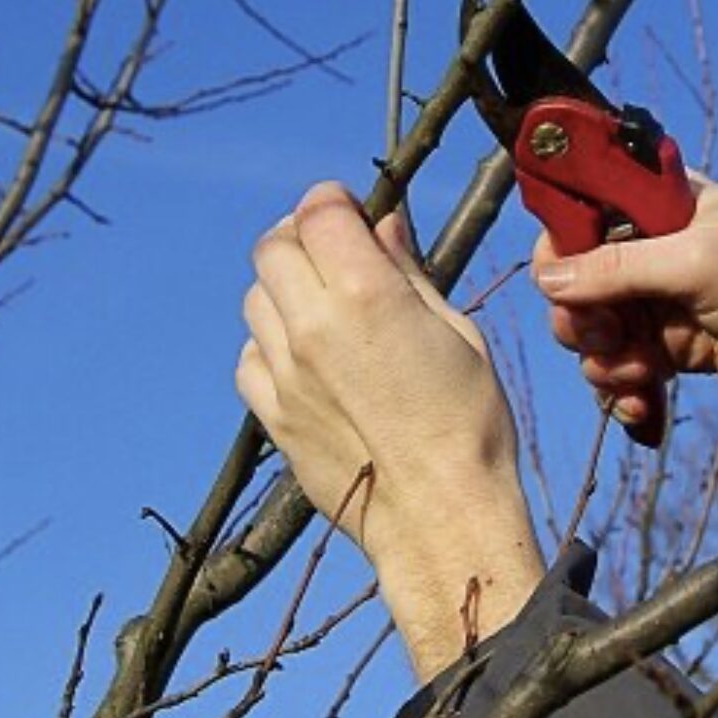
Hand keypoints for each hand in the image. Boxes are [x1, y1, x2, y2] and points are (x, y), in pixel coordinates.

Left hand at [236, 182, 542, 678]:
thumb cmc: (469, 424)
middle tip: (332, 251)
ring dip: (283, 289)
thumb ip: (409, 273)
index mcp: (366, 293)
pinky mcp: (272, 416)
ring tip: (322, 308)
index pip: (319, 212)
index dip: (332, 202)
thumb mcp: (456, 333)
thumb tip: (382, 228)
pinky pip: (249, 358)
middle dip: (301, 236)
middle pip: (274, 248)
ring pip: (255, 299)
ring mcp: (285, 373)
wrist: (440, 515)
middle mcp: (312, 325)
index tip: (349, 210)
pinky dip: (269, 345)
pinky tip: (304, 358)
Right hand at [532, 173, 717, 497]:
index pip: (580, 216)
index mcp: (659, 204)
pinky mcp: (671, 345)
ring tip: (641, 378)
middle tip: (611, 342)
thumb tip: (547, 278)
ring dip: (606, 364)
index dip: (563, 256)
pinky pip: (624, 369)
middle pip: (577, 284)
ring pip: (595, 334)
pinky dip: (625, 391)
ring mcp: (660, 299)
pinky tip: (640, 409)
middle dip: (585, 323)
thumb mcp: (698, 265)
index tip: (573, 294)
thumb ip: (619, 267)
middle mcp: (653, 247)